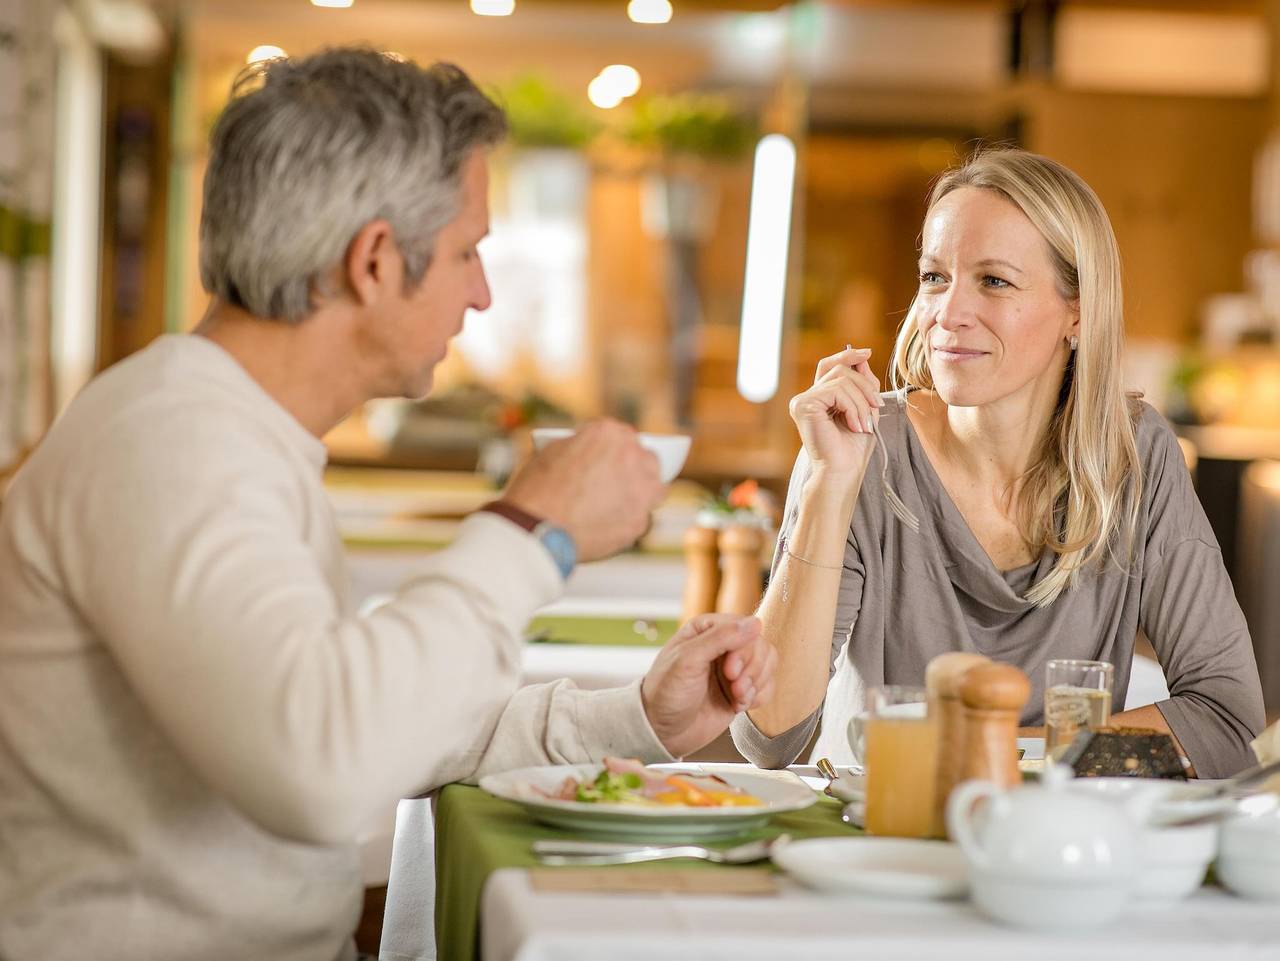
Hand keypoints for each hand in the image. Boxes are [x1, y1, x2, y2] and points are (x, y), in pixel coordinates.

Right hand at [501, 419, 663, 561]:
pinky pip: (640, 519)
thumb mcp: (553, 452)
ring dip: (641, 494)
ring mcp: (641, 490)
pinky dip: (626, 522)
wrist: (535, 527)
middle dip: (636, 468)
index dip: (614, 449)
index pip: (622, 436)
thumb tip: (591, 457)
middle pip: (647, 459)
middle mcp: (633, 456)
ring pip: (654, 489)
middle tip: (619, 481)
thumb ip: (581, 448)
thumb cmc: (537, 489)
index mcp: (610, 433)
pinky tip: (607, 527)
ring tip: (619, 505)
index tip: (610, 459)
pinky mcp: (639, 522)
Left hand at [640, 614, 775, 758]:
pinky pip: (767, 686)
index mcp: (707, 629)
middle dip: (752, 670)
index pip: (744, 628)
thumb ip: (720, 638)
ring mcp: (734, 668)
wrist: (663, 732)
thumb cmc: (666, 693)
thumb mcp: (687, 661)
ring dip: (756, 684)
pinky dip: (758, 697)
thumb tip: (755, 623)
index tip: (730, 671)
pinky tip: (739, 705)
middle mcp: (723, 645)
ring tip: (737, 698)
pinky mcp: (741, 690)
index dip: (744, 650)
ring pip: (767, 664)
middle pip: (760, 646)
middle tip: (734, 688)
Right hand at [788, 346, 883, 476]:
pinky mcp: (803, 405)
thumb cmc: (854, 447)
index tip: (867, 353)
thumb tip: (861, 356)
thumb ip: (862, 383)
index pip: (830, 367)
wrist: (844, 470)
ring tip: (863, 424)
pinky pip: (836, 390)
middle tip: (876, 407)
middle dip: (865, 385)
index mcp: (819, 399)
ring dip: (861, 401)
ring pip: (842, 380)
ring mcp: (802, 401)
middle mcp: (807, 398)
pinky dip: (852, 406)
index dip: (847, 357)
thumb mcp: (865, 408)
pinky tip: (854, 425)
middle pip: (840, 370)